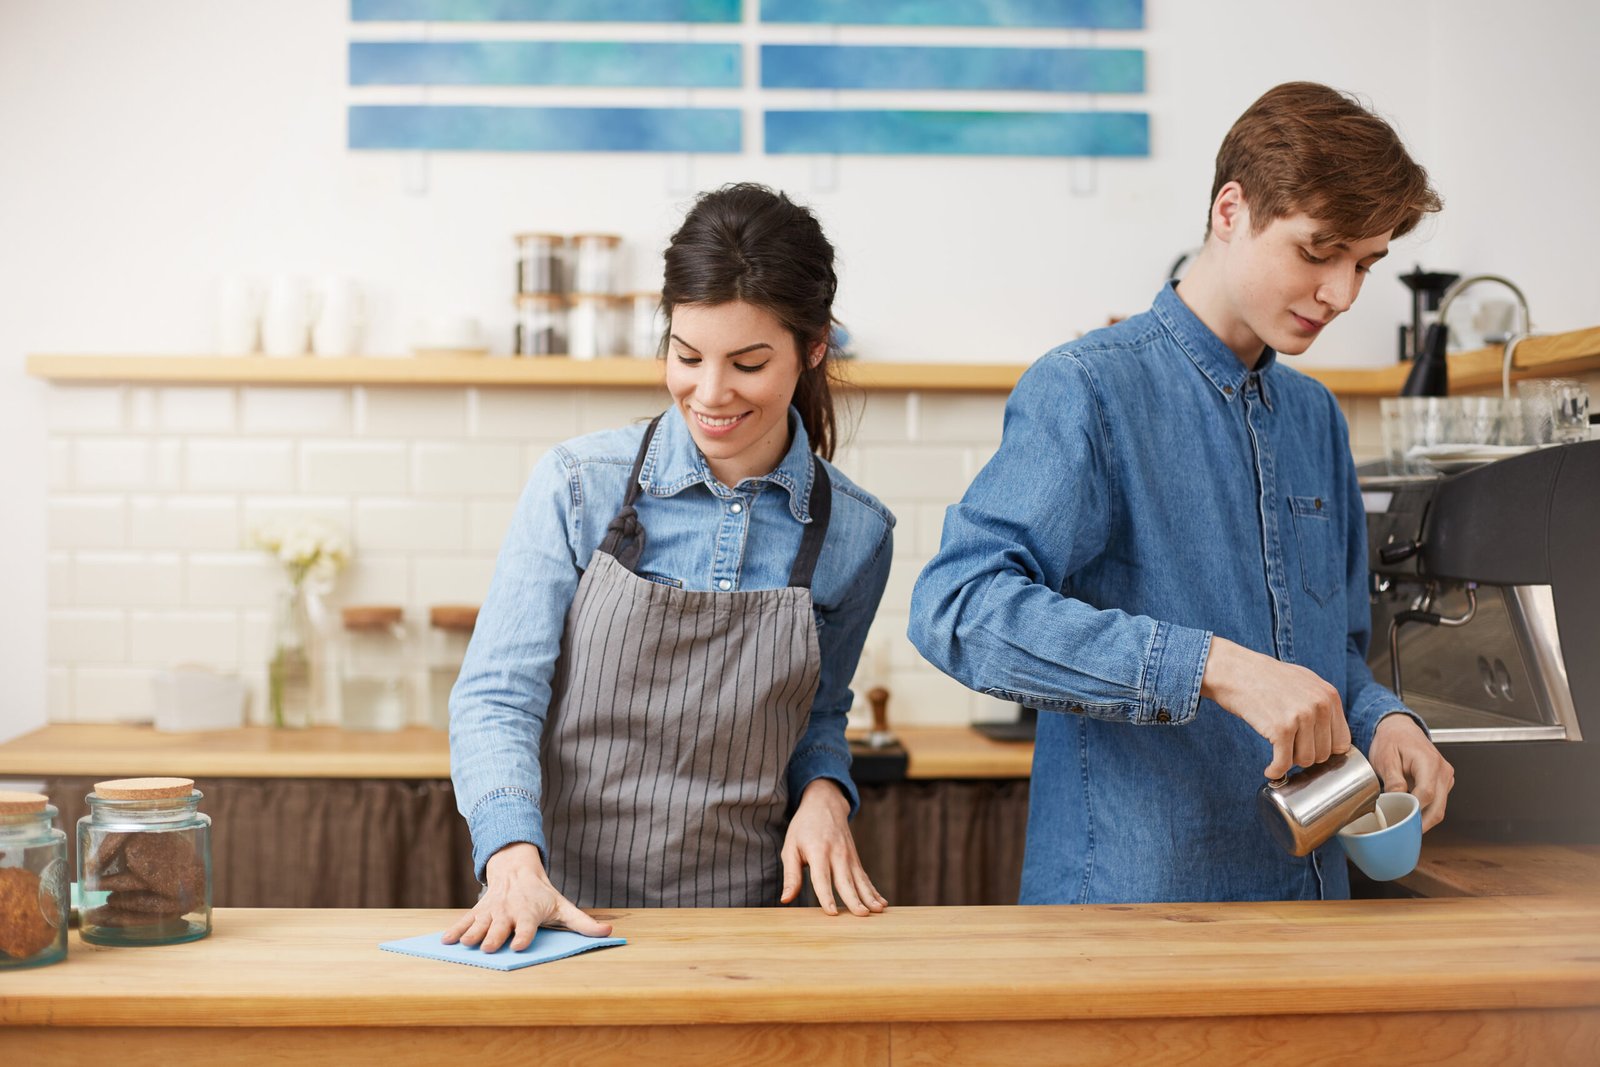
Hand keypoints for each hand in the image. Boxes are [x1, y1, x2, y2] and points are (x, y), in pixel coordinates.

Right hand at [442, 842, 611, 952]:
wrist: (516, 870)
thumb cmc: (542, 895)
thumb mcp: (564, 906)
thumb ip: (584, 923)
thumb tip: (610, 932)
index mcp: (529, 913)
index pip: (527, 927)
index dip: (524, 936)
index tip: (520, 945)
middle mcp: (508, 913)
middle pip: (500, 928)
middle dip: (494, 938)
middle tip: (489, 949)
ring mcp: (491, 912)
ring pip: (479, 925)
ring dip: (472, 935)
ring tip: (465, 945)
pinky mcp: (477, 911)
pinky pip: (464, 921)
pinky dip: (455, 930)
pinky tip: (446, 941)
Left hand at [780, 779, 886, 915]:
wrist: (825, 803)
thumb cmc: (803, 828)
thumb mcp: (790, 847)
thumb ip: (790, 875)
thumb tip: (785, 899)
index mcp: (817, 851)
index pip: (821, 877)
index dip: (826, 896)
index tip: (832, 913)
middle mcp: (836, 853)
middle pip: (845, 880)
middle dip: (854, 899)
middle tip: (862, 915)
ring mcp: (849, 856)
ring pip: (860, 880)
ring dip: (869, 896)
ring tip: (878, 911)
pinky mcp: (855, 859)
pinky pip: (865, 877)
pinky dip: (873, 891)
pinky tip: (882, 903)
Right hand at [1201, 636, 1351, 778]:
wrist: (1234, 670)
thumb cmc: (1265, 677)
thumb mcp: (1304, 682)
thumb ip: (1322, 705)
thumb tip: (1335, 739)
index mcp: (1329, 696)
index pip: (1342, 742)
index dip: (1324, 750)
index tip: (1308, 750)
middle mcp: (1320, 705)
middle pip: (1324, 754)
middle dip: (1304, 756)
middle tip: (1288, 749)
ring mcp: (1301, 717)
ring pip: (1305, 760)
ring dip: (1289, 762)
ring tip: (1278, 752)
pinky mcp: (1281, 728)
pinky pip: (1284, 762)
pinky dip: (1275, 770)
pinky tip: (1270, 770)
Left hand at [1369, 714, 1453, 830]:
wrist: (1400, 729)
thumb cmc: (1392, 740)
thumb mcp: (1385, 757)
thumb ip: (1392, 780)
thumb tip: (1396, 801)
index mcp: (1429, 762)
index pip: (1426, 794)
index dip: (1413, 810)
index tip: (1398, 821)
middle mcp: (1443, 771)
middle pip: (1438, 807)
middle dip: (1421, 824)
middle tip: (1402, 835)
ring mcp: (1445, 778)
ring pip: (1440, 808)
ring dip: (1424, 820)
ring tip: (1404, 829)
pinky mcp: (1443, 784)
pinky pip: (1437, 803)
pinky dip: (1425, 813)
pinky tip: (1410, 819)